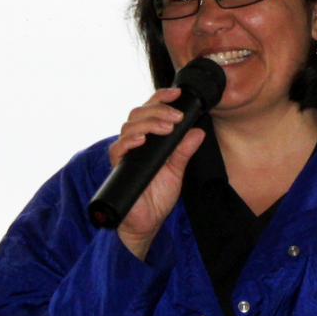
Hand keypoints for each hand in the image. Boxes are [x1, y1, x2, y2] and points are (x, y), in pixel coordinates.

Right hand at [108, 87, 206, 259]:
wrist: (148, 222)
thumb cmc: (158, 195)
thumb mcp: (177, 170)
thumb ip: (184, 150)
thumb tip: (198, 131)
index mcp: (149, 138)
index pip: (151, 110)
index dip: (161, 98)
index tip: (177, 93)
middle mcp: (135, 142)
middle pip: (138, 113)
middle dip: (158, 110)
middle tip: (176, 117)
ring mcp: (126, 153)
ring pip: (129, 126)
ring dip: (149, 123)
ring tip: (167, 128)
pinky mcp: (118, 167)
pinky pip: (118, 149)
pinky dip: (129, 142)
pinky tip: (141, 140)